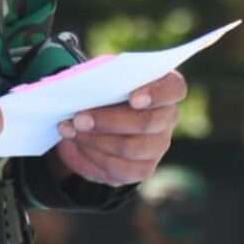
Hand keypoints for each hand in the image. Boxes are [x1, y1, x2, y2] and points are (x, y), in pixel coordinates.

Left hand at [47, 70, 184, 185]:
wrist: (100, 116)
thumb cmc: (106, 88)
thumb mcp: (106, 74)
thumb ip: (104, 77)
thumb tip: (87, 88)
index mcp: (166, 87)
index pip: (174, 88)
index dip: (156, 94)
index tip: (133, 98)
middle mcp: (168, 118)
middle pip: (147, 123)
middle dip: (108, 121)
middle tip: (78, 118)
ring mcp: (159, 146)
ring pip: (130, 148)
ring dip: (95, 140)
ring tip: (70, 130)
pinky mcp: (144, 169)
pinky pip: (120, 169)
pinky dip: (93, 156)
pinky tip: (76, 144)